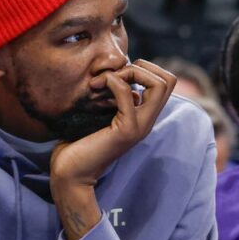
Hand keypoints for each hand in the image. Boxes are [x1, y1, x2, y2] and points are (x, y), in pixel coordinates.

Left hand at [50, 60, 175, 239]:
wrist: (69, 172)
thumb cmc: (77, 143)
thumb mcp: (97, 113)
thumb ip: (110, 96)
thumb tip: (113, 73)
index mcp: (142, 116)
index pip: (165, 81)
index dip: (144, 68)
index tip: (114, 75)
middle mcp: (146, 121)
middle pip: (169, 79)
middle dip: (141, 67)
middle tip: (111, 76)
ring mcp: (139, 126)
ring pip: (159, 84)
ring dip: (129, 72)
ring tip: (102, 82)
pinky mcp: (126, 131)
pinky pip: (128, 94)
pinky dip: (113, 82)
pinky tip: (95, 87)